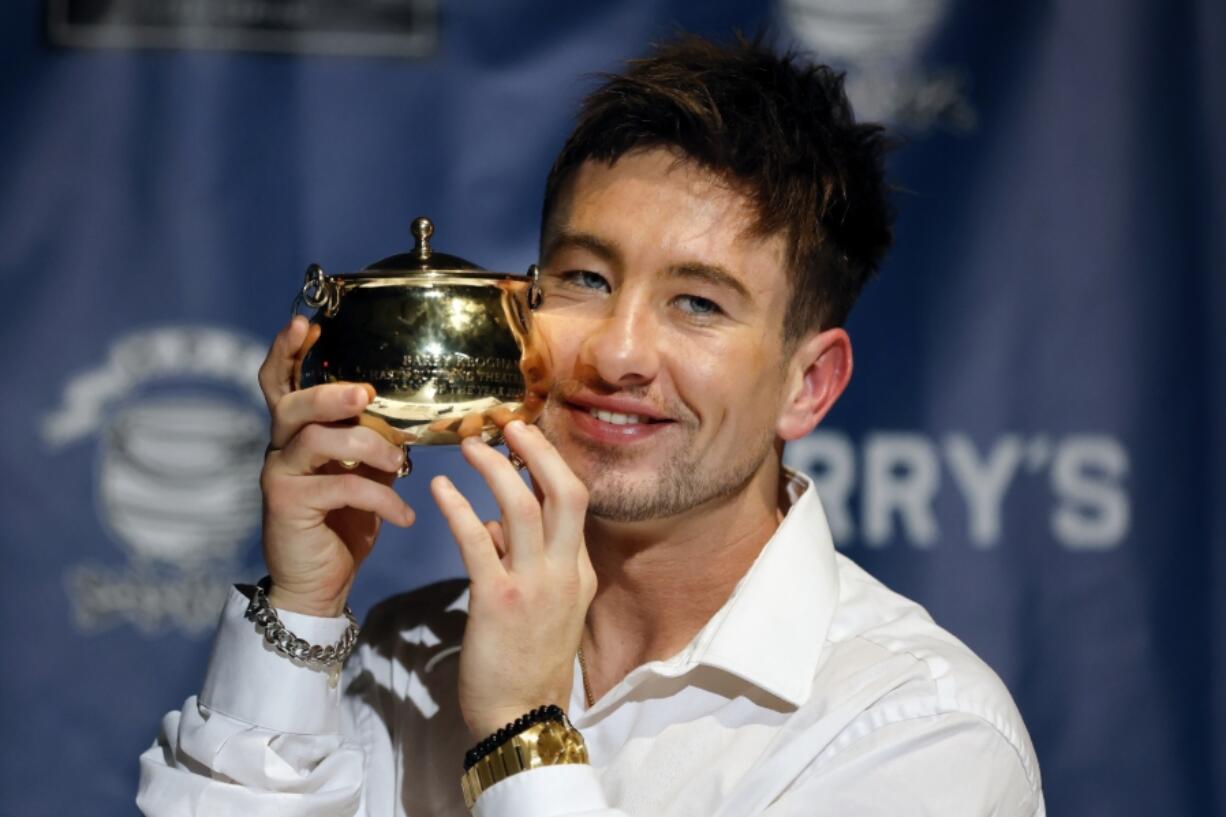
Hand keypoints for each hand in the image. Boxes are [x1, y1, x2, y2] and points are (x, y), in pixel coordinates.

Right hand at [258, 317, 415, 616]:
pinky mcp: (288, 506)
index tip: (308, 323)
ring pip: (316, 440)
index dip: (287, 350)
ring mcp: (280, 475)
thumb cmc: (344, 523)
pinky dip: (381, 499)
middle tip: (364, 394)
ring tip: (402, 465)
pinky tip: (405, 515)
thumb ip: (373, 440)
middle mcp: (280, 448)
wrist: (321, 583)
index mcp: (297, 432)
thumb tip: (410, 413)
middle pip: (293, 404)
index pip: (279, 381)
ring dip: (368, 447)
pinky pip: (339, 488)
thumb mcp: (364, 474)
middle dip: (330, 393)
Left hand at [430, 420, 595, 738]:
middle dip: (538, 450)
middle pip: (565, 491)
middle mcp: (565, 571)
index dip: (550, 463)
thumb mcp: (544, 605)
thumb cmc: (529, 662)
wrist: (523, 717)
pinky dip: (458, 508)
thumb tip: (494, 523)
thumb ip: (523, 559)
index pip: (574, 502)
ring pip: (523, 506)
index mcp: (578, 570)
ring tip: (470, 445)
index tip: (524, 440)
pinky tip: (439, 489)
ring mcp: (536, 585)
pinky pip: (478, 541)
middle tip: (509, 424)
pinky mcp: (498, 601)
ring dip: (496, 468)